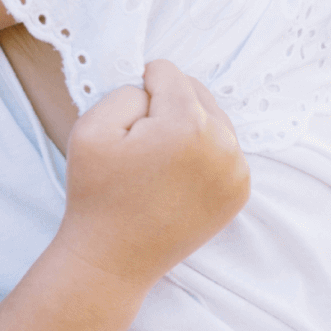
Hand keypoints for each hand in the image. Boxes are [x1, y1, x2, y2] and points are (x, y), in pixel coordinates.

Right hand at [54, 59, 249, 290]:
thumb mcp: (90, 127)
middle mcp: (223, 145)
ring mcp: (237, 171)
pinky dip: (200, 153)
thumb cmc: (97, 192)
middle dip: (166, 106)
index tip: (127, 124)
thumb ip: (126, 91)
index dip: (138, 89)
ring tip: (158, 162)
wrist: (113, 258)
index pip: (166, 72)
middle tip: (141, 145)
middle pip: (195, 90)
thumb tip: (154, 89)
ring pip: (212, 118)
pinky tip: (175, 178)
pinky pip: (223, 147)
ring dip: (186, 127)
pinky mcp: (240, 191)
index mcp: (187, 125)